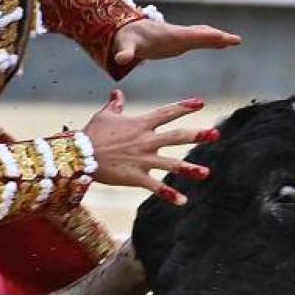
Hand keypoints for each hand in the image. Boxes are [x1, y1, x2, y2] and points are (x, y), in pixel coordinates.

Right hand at [82, 90, 219, 205]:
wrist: (78, 155)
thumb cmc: (91, 134)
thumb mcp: (104, 116)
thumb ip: (115, 105)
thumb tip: (117, 93)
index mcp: (141, 124)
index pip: (167, 113)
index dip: (185, 107)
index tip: (201, 103)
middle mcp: (146, 141)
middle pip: (177, 136)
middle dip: (198, 135)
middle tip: (216, 134)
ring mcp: (143, 160)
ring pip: (172, 164)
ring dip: (190, 169)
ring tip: (207, 173)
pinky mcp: (136, 177)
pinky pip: (155, 187)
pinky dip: (169, 195)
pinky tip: (183, 201)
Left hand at [113, 19, 240, 65]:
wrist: (125, 31)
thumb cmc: (126, 40)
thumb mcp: (124, 47)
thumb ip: (124, 54)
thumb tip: (121, 60)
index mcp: (168, 35)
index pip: (191, 36)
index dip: (206, 37)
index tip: (221, 37)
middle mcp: (177, 34)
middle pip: (201, 33)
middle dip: (218, 36)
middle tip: (236, 40)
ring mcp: (179, 36)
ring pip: (202, 35)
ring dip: (218, 37)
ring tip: (234, 41)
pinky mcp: (179, 41)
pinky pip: (199, 39)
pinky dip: (211, 40)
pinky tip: (221, 44)